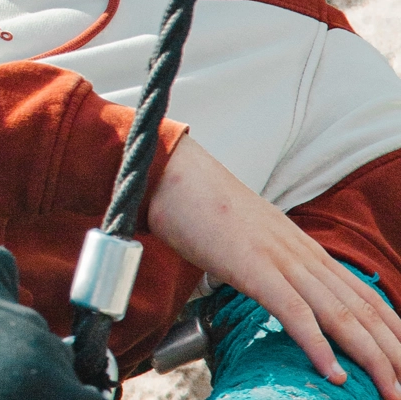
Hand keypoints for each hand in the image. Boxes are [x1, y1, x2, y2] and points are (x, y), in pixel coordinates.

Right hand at [147, 136, 400, 398]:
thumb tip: (275, 290)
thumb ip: (269, 264)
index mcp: (305, 250)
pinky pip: (294, 311)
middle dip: (394, 352)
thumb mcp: (248, 240)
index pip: (364, 296)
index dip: (392, 330)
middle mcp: (304, 255)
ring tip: (391, 391)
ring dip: (372, 357)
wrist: (173, 174)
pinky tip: (333, 372)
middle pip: (364, 310)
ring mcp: (282, 260)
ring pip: (341, 315)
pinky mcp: (254, 267)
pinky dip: (317, 344)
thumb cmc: (201, 208)